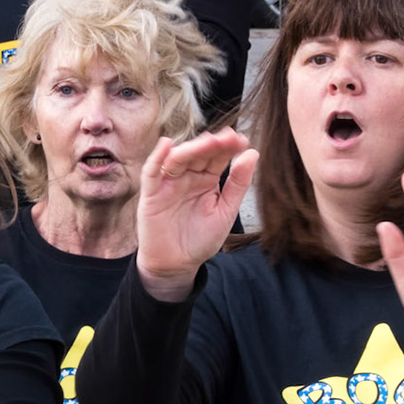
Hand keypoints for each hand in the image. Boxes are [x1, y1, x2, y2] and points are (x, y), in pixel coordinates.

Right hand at [136, 129, 257, 301]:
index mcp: (206, 180)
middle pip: (198, 154)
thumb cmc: (200, 239)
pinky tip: (167, 145)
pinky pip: (152, 172)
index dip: (228, 147)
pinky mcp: (151, 194)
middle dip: (213, 145)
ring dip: (192, 148)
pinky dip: (157, 157)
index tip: (242, 140)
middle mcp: (187, 177)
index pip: (217, 157)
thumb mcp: (226, 212)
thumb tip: (252, 154)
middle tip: (229, 138)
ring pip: (178, 159)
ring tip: (209, 142)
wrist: (177, 265)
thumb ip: (238, 184)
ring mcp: (168, 183)